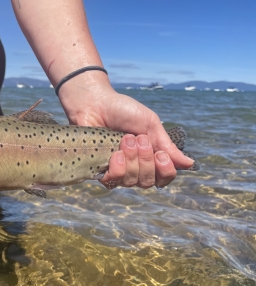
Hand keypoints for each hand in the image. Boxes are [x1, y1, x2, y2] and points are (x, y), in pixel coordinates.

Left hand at [59, 80, 193, 188]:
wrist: (95, 103)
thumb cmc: (123, 111)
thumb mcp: (150, 124)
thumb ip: (167, 145)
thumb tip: (189, 164)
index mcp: (149, 156)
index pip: (164, 178)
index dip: (165, 171)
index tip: (160, 154)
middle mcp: (134, 167)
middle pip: (148, 182)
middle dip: (146, 160)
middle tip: (138, 138)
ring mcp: (117, 170)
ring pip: (131, 182)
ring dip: (132, 160)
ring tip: (125, 140)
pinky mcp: (99, 170)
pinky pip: (112, 182)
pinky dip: (117, 169)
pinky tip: (115, 154)